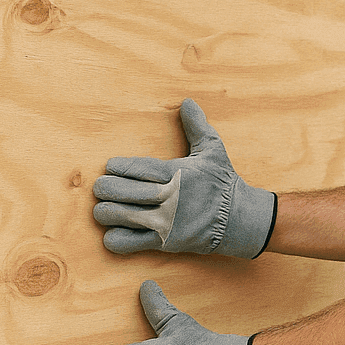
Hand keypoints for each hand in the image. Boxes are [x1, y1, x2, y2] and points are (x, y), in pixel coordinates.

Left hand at [93, 99, 276, 257]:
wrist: (240, 220)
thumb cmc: (222, 183)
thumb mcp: (213, 150)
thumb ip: (196, 126)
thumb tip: (187, 102)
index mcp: (175, 173)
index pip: (133, 168)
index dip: (116, 167)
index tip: (111, 167)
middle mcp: (167, 198)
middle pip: (118, 191)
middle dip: (104, 188)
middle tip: (103, 187)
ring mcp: (164, 222)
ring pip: (117, 216)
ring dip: (105, 211)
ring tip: (106, 207)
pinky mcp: (163, 242)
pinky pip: (127, 242)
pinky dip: (114, 238)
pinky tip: (116, 230)